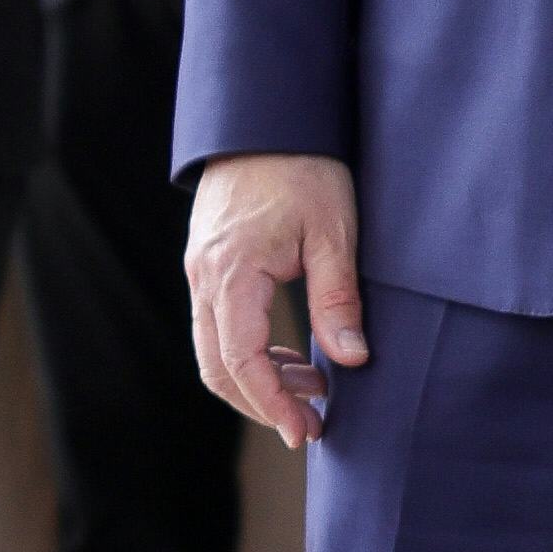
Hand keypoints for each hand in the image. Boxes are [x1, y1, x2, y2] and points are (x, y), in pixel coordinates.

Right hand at [187, 150, 364, 449]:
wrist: (266, 120)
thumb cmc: (303, 168)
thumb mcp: (333, 231)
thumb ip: (338, 298)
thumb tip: (351, 360)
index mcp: (230, 272)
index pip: (240, 358)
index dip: (271, 402)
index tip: (304, 431)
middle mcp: (204, 278)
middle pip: (217, 366)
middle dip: (262, 403)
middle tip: (311, 425)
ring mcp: (201, 272)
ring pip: (214, 350)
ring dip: (259, 380)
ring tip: (314, 389)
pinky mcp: (209, 267)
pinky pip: (220, 327)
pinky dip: (253, 353)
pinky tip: (295, 356)